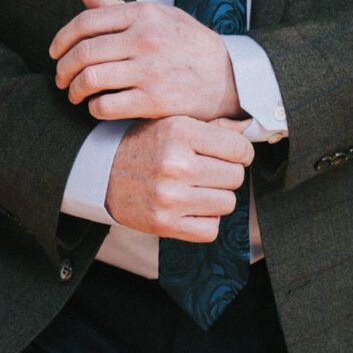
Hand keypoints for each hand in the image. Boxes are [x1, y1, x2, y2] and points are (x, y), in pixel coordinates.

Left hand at [50, 0, 242, 120]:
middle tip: (60, 78)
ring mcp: (149, 71)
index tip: (55, 52)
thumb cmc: (189, 44)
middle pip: (83, 52)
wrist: (230, 76)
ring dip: (74, 90)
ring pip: (90, 79)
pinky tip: (96, 107)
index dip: (62, 38)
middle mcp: (144, 39)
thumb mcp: (160, 15)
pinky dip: (93, 108)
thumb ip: (119, 6)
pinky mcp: (154, 101)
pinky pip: (106, 106)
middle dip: (63, 68)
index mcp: (143, 14)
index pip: (86, 22)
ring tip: (74, 94)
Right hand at [105, 115, 254, 240]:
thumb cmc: (145, 145)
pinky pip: (210, 229)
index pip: (239, 149)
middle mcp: (176, 164)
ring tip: (197, 188)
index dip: (240, 152)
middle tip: (209, 171)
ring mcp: (170, 196)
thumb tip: (249, 129)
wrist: (104, 173)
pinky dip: (205, 221)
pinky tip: (190, 208)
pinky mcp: (165, 224)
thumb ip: (214, 126)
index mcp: (181, 132)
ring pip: (227, 203)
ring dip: (216, 198)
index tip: (231, 154)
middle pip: (235, 176)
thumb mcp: (175, 123)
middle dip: (226, 174)